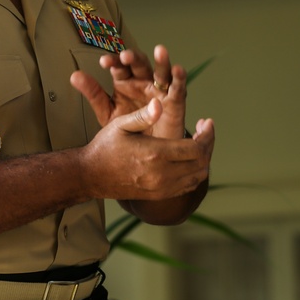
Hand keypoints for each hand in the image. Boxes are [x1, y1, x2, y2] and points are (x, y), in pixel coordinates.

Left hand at [71, 44, 186, 138]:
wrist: (144, 154)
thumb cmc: (128, 129)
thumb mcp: (107, 111)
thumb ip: (93, 93)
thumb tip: (74, 75)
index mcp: (126, 82)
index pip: (119, 66)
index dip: (113, 61)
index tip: (105, 62)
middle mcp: (143, 83)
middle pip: (140, 64)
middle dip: (134, 58)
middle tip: (126, 57)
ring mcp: (160, 91)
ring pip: (162, 72)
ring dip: (161, 61)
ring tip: (159, 51)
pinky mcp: (175, 102)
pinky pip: (178, 88)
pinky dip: (179, 78)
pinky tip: (177, 70)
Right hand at [80, 99, 214, 202]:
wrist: (90, 176)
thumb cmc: (105, 146)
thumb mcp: (120, 125)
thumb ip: (143, 115)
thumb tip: (159, 104)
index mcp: (155, 154)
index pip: (195, 148)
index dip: (207, 134)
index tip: (207, 122)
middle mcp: (162, 175)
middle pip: (202, 162)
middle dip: (209, 144)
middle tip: (206, 130)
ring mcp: (162, 188)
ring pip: (198, 176)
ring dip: (204, 158)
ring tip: (200, 142)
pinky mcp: (159, 195)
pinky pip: (188, 186)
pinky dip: (196, 172)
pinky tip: (190, 158)